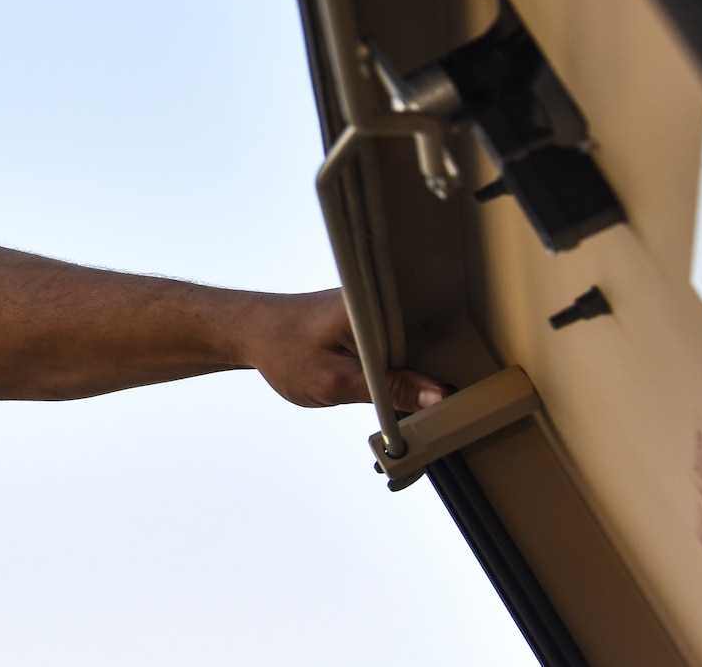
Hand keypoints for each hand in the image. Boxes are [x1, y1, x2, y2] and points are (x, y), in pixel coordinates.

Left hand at [241, 289, 446, 411]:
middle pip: (429, 338)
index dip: (449, 368)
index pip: (434, 334)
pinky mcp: (369, 317)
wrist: (250, 332)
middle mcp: (379, 299)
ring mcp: (375, 307)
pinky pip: (396, 341)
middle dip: (431, 371)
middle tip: (424, 401)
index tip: (451, 400)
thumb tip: (435, 396)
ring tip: (396, 386)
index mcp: (374, 307)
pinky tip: (384, 376)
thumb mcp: (335, 382)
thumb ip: (388, 390)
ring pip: (413, 343)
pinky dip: (394, 362)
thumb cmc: (283, 350)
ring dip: (411, 368)